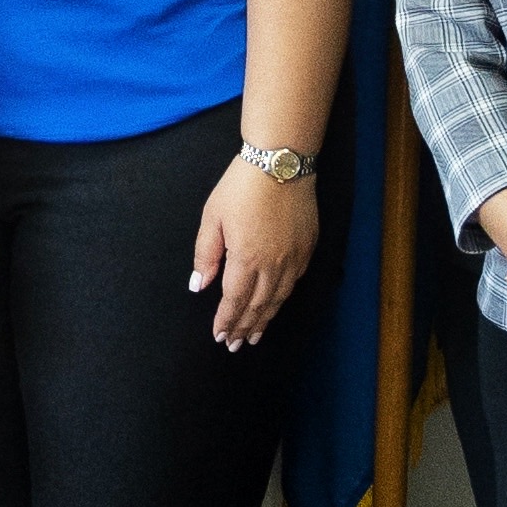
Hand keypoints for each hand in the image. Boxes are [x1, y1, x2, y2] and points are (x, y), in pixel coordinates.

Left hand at [189, 159, 316, 348]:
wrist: (281, 161)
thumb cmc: (241, 185)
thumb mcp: (212, 216)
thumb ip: (205, 254)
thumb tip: (199, 286)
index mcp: (246, 258)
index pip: (235, 300)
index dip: (227, 321)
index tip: (219, 337)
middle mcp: (273, 264)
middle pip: (258, 305)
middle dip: (244, 327)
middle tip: (235, 345)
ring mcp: (294, 258)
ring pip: (278, 299)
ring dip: (265, 320)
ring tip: (254, 336)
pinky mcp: (307, 248)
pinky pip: (294, 283)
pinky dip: (282, 299)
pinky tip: (275, 305)